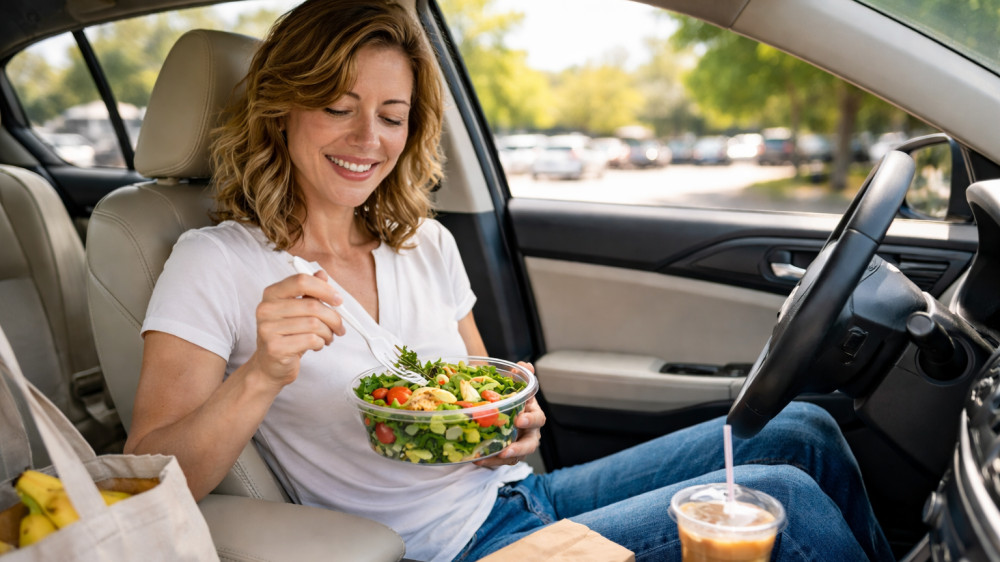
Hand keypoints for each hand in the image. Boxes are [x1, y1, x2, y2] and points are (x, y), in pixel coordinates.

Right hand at [247, 271, 346, 387]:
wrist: (270, 365)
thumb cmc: (287, 335)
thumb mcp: (297, 310)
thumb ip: (309, 292)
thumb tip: (322, 274)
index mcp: (272, 294)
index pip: (301, 281)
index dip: (324, 289)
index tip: (338, 300)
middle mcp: (266, 309)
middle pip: (312, 306)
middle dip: (333, 318)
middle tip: (339, 327)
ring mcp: (268, 329)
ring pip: (314, 324)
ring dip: (328, 333)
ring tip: (327, 337)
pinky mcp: (275, 348)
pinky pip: (310, 340)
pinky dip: (320, 343)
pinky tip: (317, 345)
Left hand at [475, 362, 545, 467]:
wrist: (502, 408)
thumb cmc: (511, 397)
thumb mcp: (514, 386)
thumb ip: (520, 376)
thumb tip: (524, 365)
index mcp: (532, 413)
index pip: (538, 418)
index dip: (530, 420)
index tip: (519, 420)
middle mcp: (528, 432)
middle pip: (530, 444)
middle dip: (519, 448)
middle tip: (506, 450)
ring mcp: (518, 445)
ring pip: (515, 457)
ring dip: (500, 459)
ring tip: (484, 458)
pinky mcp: (506, 454)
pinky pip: (500, 461)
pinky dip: (489, 461)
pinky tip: (476, 459)